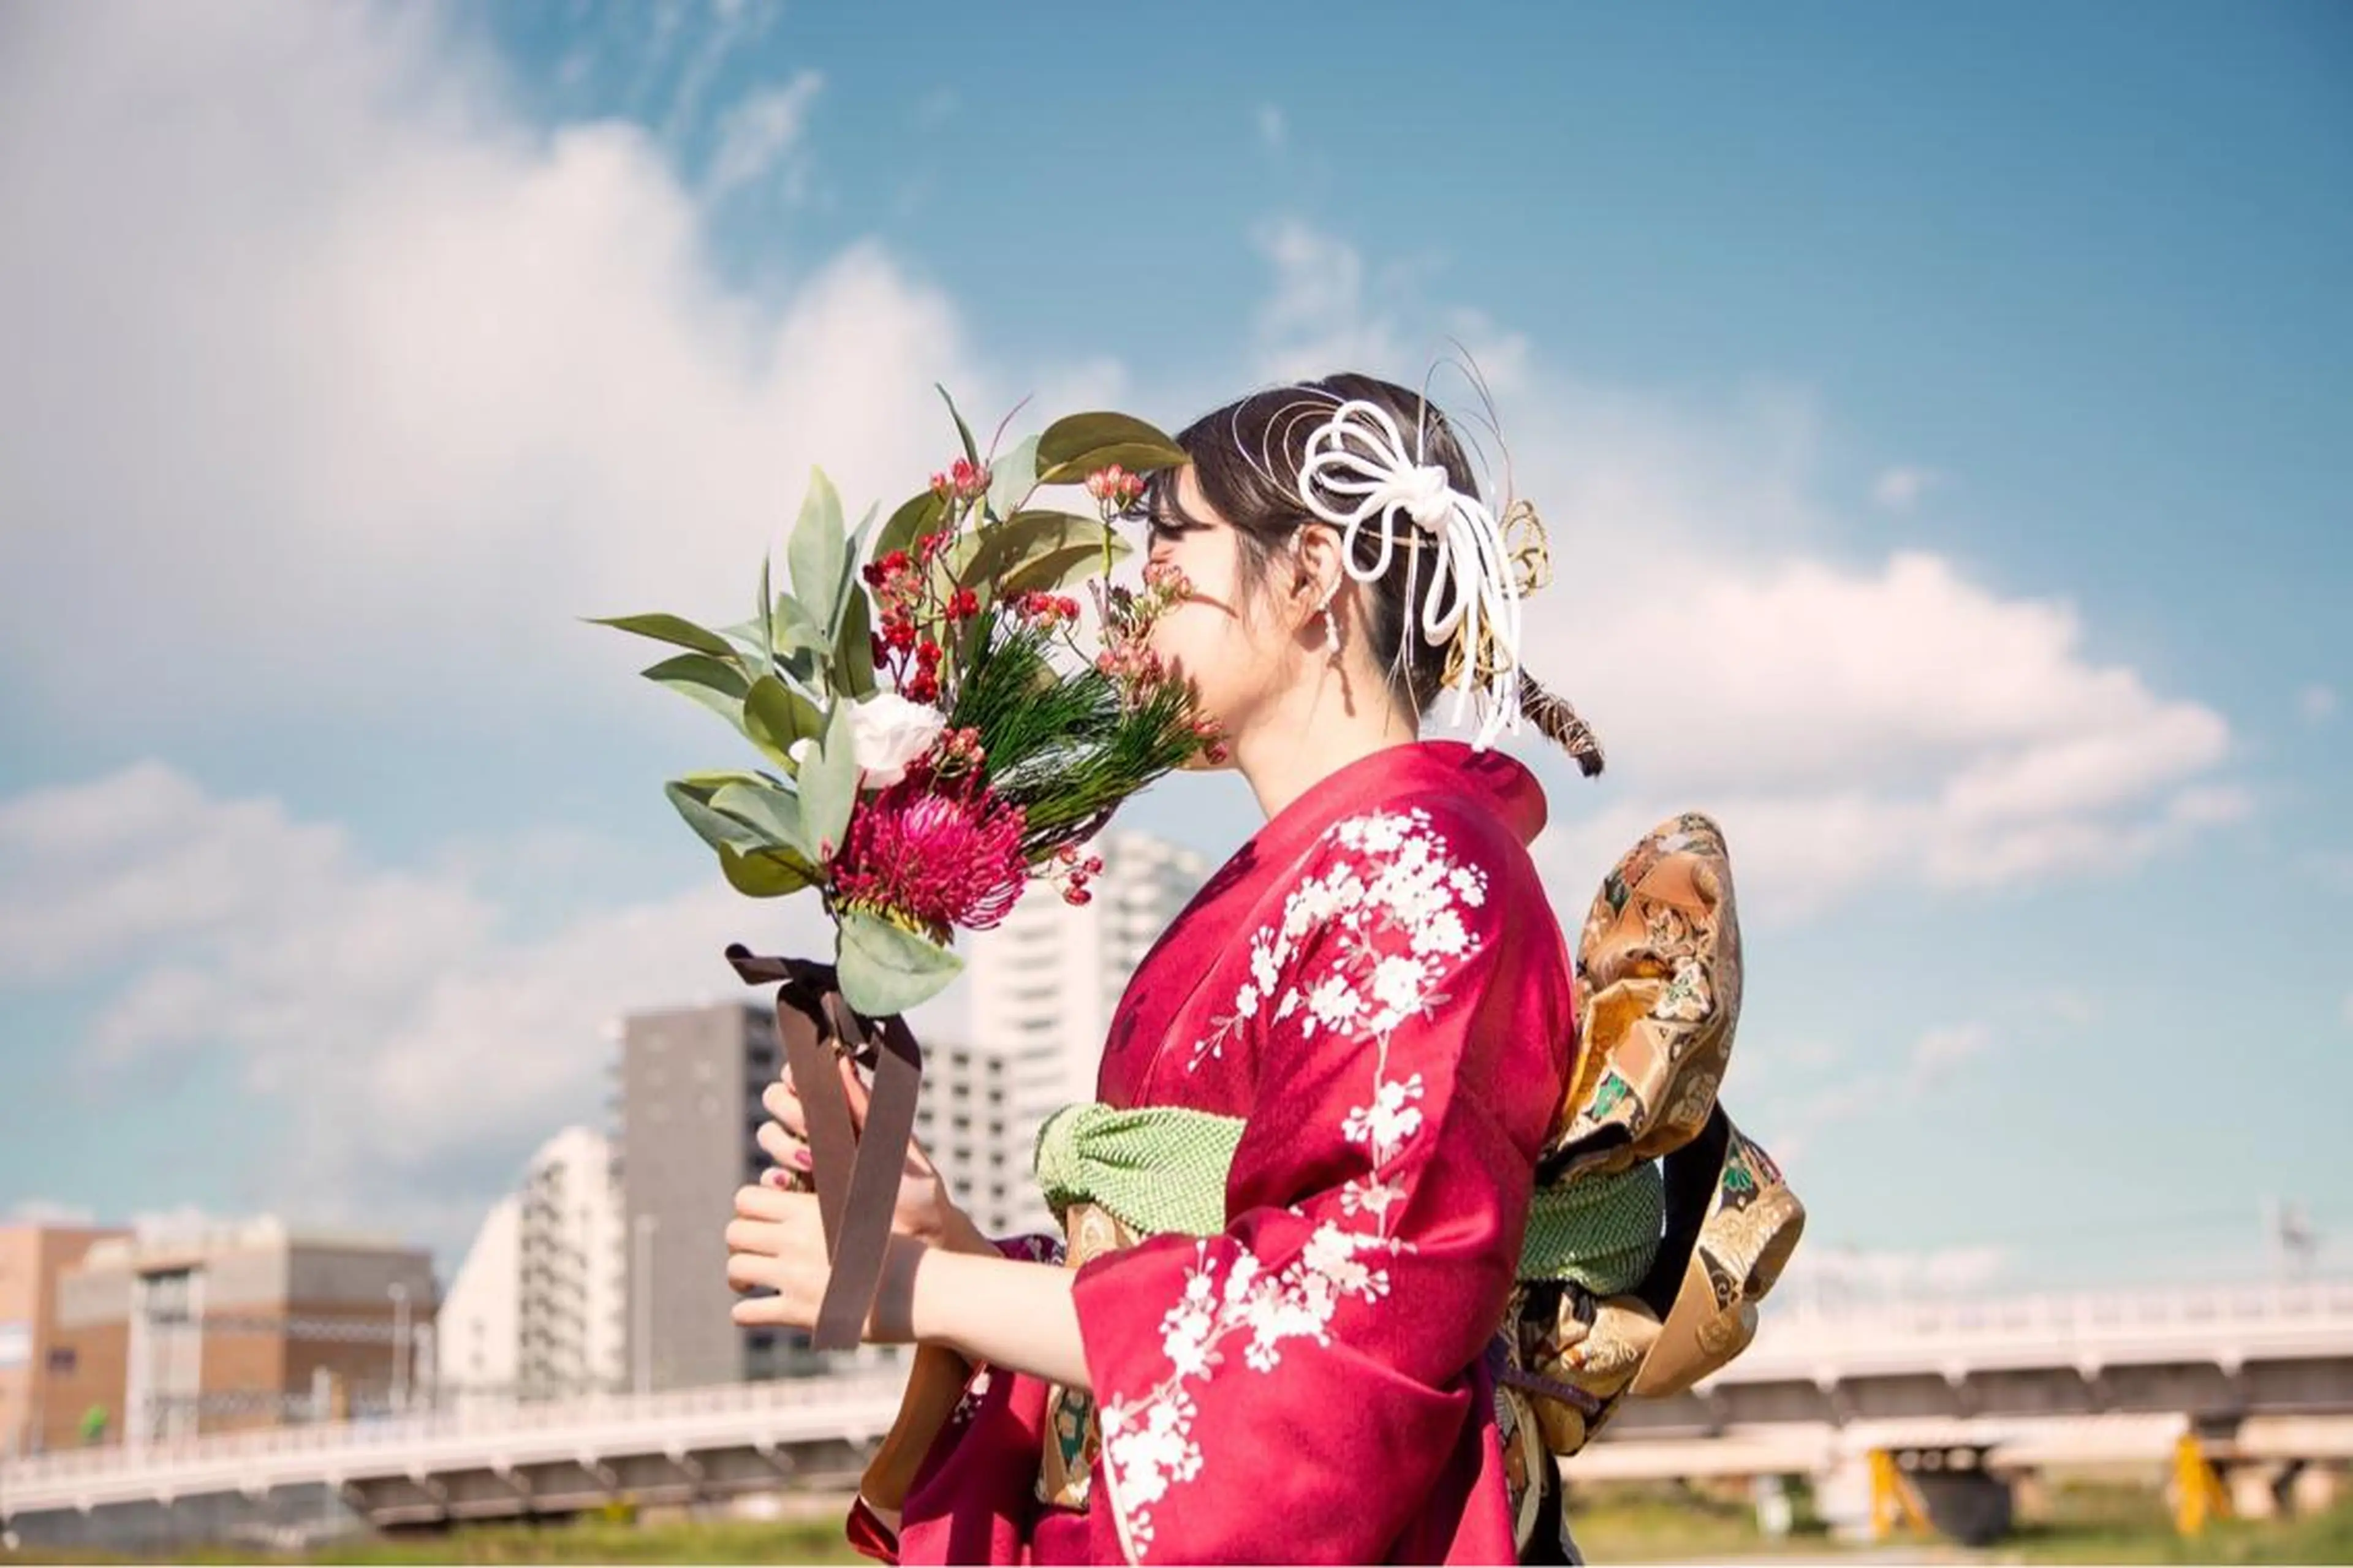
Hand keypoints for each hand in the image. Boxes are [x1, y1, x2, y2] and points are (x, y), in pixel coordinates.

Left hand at [726, 1183, 923, 1343]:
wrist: (925, 1288)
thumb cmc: (903, 1247)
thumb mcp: (867, 1210)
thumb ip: (834, 1201)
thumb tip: (820, 1183)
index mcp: (811, 1209)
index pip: (747, 1199)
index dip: (750, 1210)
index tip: (763, 1223)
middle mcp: (796, 1240)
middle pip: (734, 1232)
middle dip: (741, 1243)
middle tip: (755, 1255)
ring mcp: (794, 1277)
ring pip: (735, 1270)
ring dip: (740, 1278)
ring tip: (750, 1285)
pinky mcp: (799, 1313)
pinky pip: (747, 1314)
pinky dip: (746, 1313)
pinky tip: (759, 1311)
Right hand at [756, 1056, 991, 1255]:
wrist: (917, 1239)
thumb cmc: (916, 1189)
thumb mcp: (897, 1146)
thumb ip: (868, 1107)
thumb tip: (843, 1062)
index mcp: (847, 1110)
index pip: (806, 1077)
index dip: (796, 1074)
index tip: (801, 1082)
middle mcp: (821, 1128)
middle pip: (778, 1100)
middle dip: (789, 1109)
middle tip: (810, 1128)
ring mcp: (805, 1159)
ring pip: (770, 1134)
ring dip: (782, 1143)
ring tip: (811, 1163)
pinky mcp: (797, 1193)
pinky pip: (769, 1179)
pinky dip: (773, 1179)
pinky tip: (789, 1184)